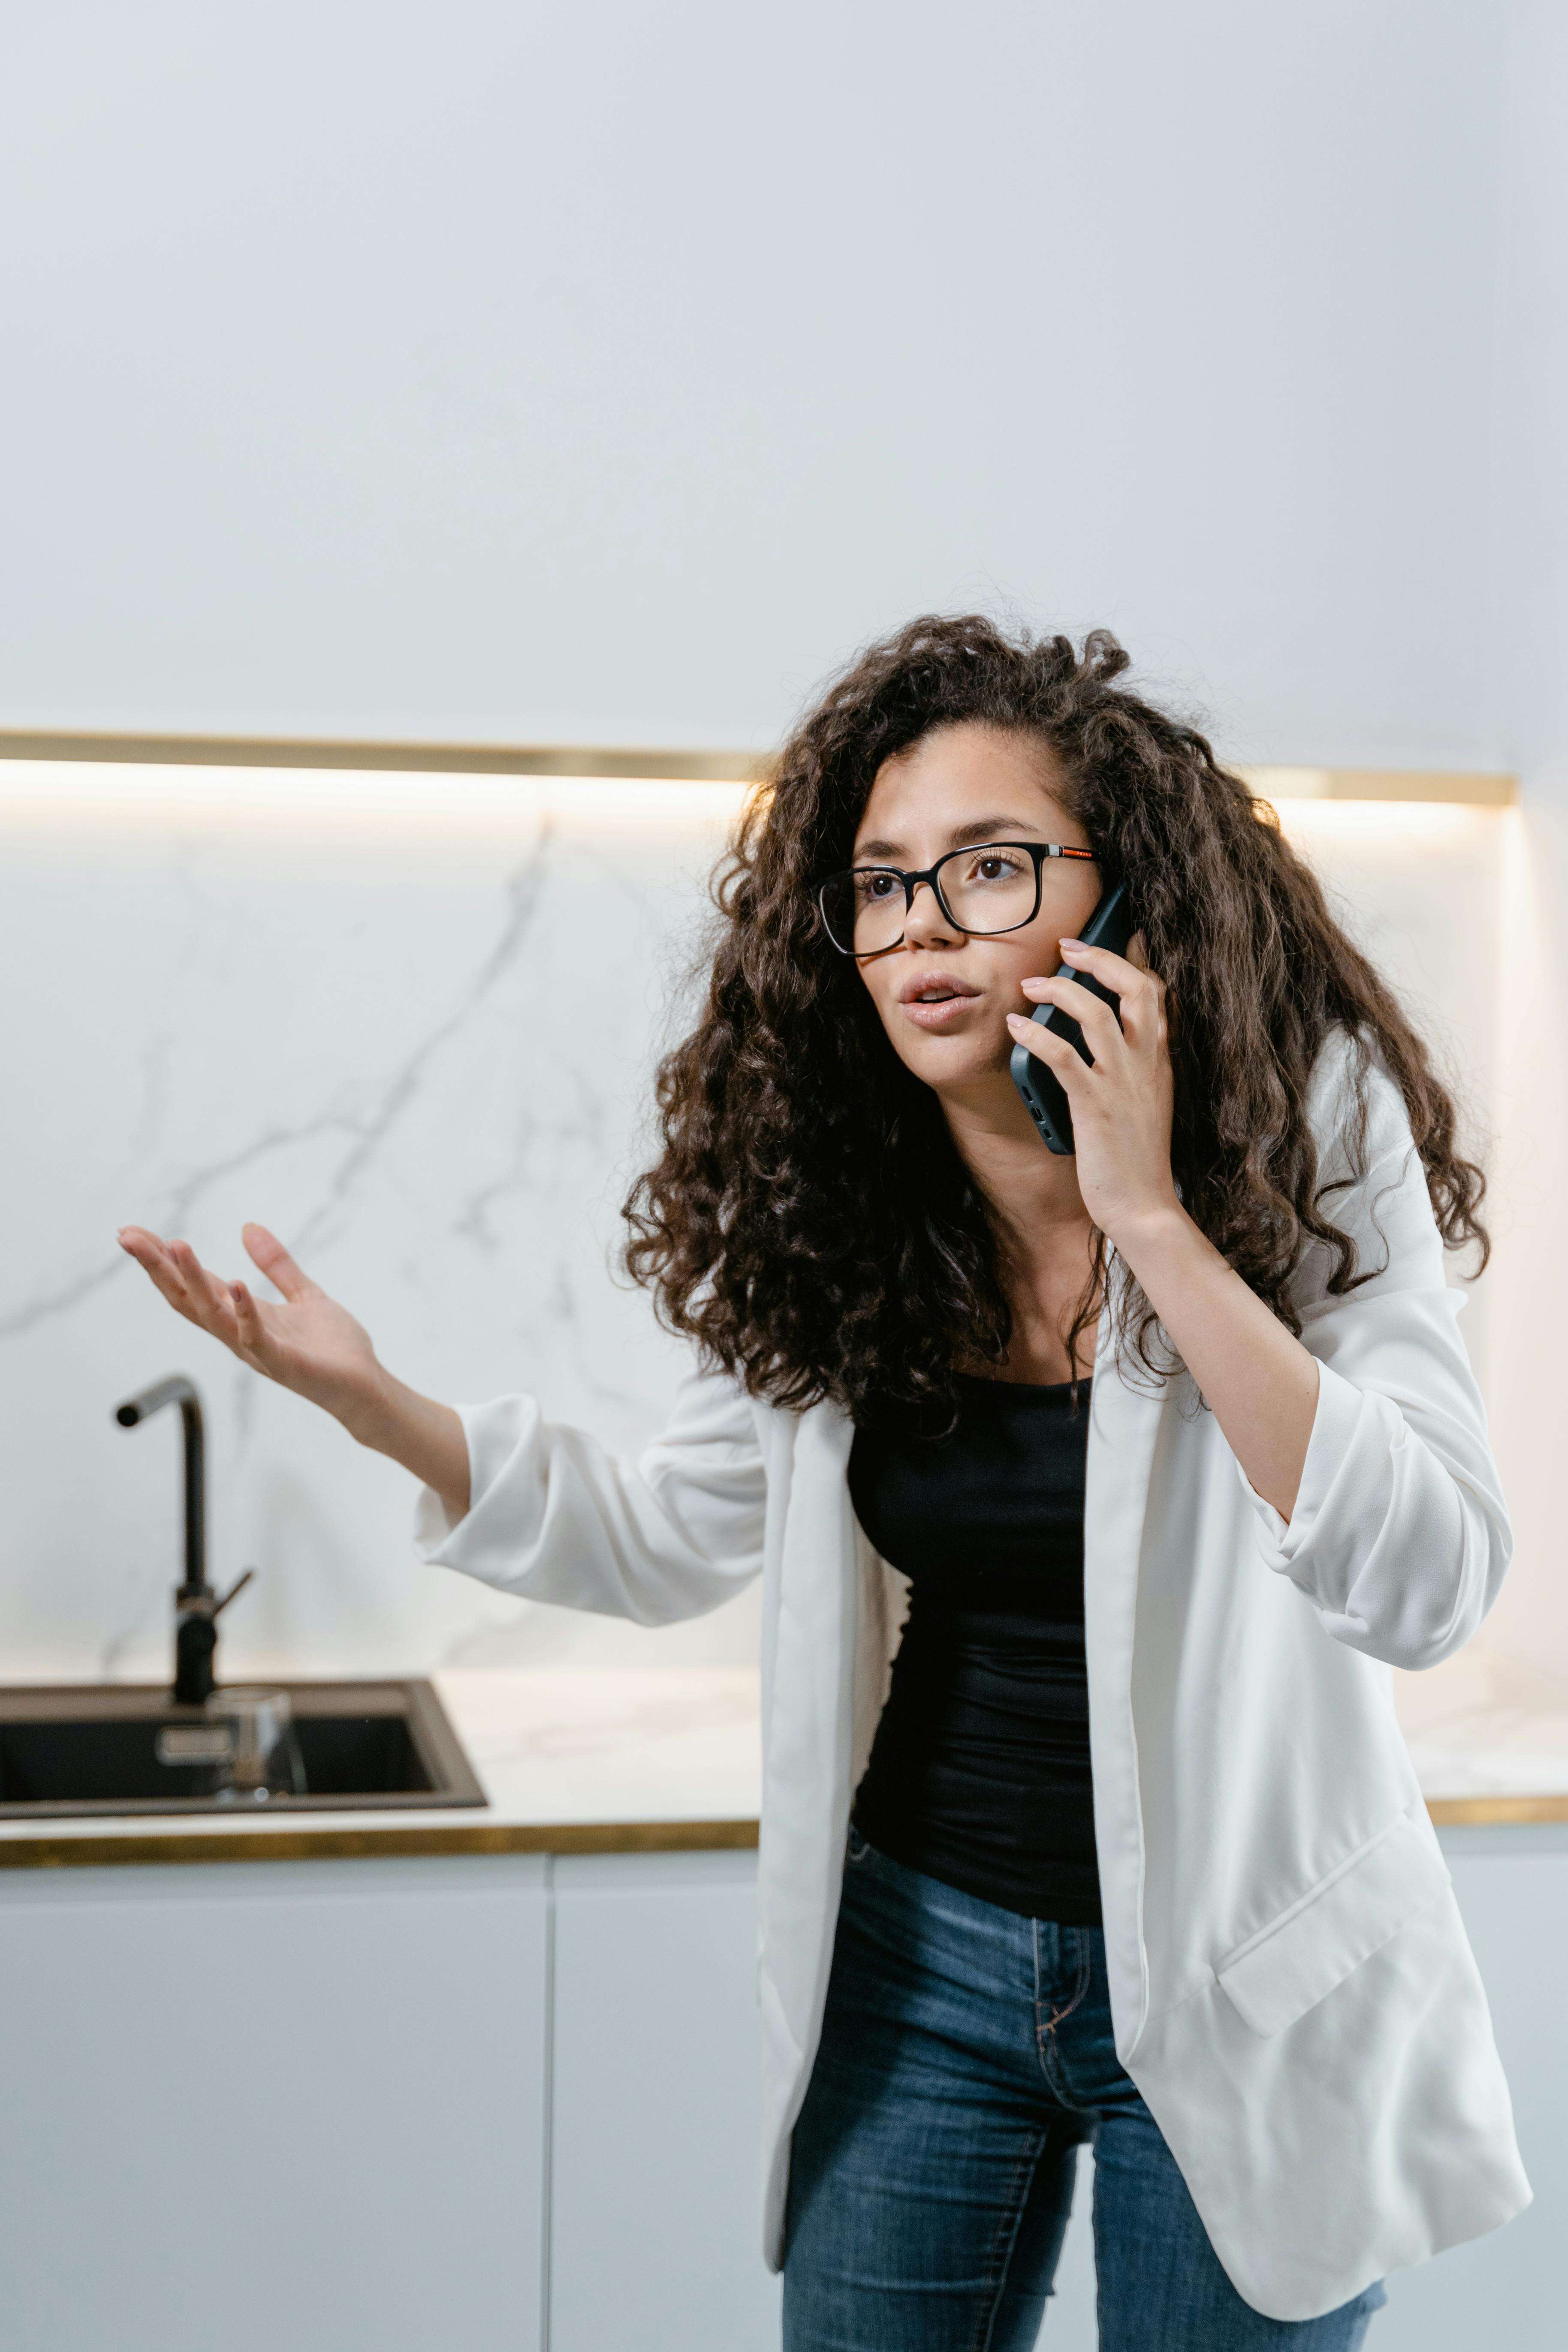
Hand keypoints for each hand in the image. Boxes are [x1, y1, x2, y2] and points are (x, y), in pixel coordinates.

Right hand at [116, 1222, 386, 1436]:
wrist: (366, 1386)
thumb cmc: (333, 1347)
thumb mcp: (303, 1294)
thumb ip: (276, 1264)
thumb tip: (248, 1227)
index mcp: (241, 1316)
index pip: (192, 1285)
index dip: (163, 1260)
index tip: (133, 1232)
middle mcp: (239, 1335)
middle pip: (187, 1299)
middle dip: (158, 1267)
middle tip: (128, 1236)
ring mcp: (258, 1351)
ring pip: (214, 1315)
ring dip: (194, 1280)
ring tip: (175, 1245)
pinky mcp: (284, 1363)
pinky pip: (256, 1338)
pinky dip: (244, 1311)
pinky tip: (235, 1284)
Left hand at [1005, 933, 1179, 1245]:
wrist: (1144, 1208)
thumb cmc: (1136, 1160)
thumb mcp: (1145, 1103)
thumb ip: (1132, 1069)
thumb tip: (1104, 1042)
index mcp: (1160, 1063)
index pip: (1158, 995)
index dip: (1134, 961)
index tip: (1115, 938)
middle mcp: (1146, 1064)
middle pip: (1135, 988)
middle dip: (1100, 958)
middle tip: (1068, 946)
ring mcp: (1122, 1083)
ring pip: (1096, 1012)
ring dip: (1060, 990)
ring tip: (1032, 984)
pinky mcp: (1094, 1106)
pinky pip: (1064, 1056)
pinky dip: (1037, 1035)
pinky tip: (1017, 1027)